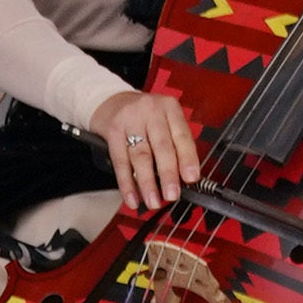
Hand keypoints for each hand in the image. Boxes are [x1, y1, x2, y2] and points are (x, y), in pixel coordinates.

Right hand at [92, 83, 198, 210]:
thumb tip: (184, 176)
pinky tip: (132, 197)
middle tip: (172, 195)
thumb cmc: (143, 115)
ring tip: (153, 201)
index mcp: (170, 108)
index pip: (182, 136)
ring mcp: (130, 121)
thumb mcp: (163, 119)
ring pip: (141, 156)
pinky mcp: (112, 132)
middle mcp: (151, 112)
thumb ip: (174, 142)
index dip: (188, 159)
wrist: (109, 101)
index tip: (192, 178)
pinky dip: (127, 183)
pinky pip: (120, 162)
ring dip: (147, 183)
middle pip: (162, 147)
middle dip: (168, 174)